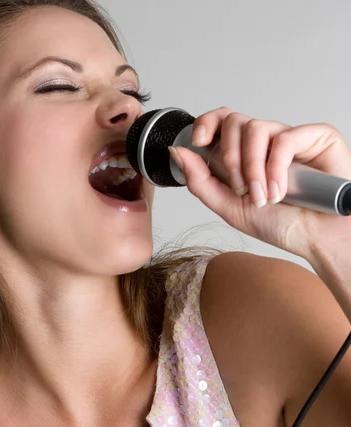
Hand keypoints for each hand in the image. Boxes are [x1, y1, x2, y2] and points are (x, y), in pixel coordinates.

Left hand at [169, 107, 350, 262]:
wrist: (314, 238)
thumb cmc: (279, 224)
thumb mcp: (230, 207)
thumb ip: (201, 181)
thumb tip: (178, 151)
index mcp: (244, 154)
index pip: (221, 122)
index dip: (206, 123)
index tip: (199, 142)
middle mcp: (266, 142)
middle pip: (235, 121)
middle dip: (230, 158)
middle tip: (241, 189)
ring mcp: (291, 137)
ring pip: (257, 128)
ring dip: (252, 167)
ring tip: (263, 196)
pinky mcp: (316, 136)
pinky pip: (285, 138)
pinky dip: (276, 167)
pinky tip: (280, 191)